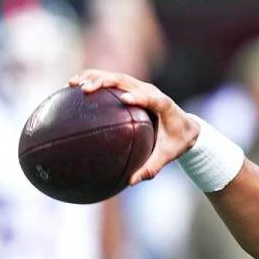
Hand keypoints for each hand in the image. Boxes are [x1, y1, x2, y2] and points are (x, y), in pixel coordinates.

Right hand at [70, 69, 199, 185]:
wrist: (186, 126)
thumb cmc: (177, 142)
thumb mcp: (167, 156)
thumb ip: (151, 168)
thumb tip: (131, 181)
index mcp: (163, 105)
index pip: (151, 98)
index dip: (139, 96)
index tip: (125, 99)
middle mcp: (150, 91)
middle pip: (126, 81)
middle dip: (105, 82)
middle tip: (85, 89)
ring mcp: (140, 87)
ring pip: (116, 77)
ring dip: (94, 77)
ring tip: (72, 84)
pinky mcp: (132, 88)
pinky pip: (111, 81)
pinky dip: (93, 80)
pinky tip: (72, 87)